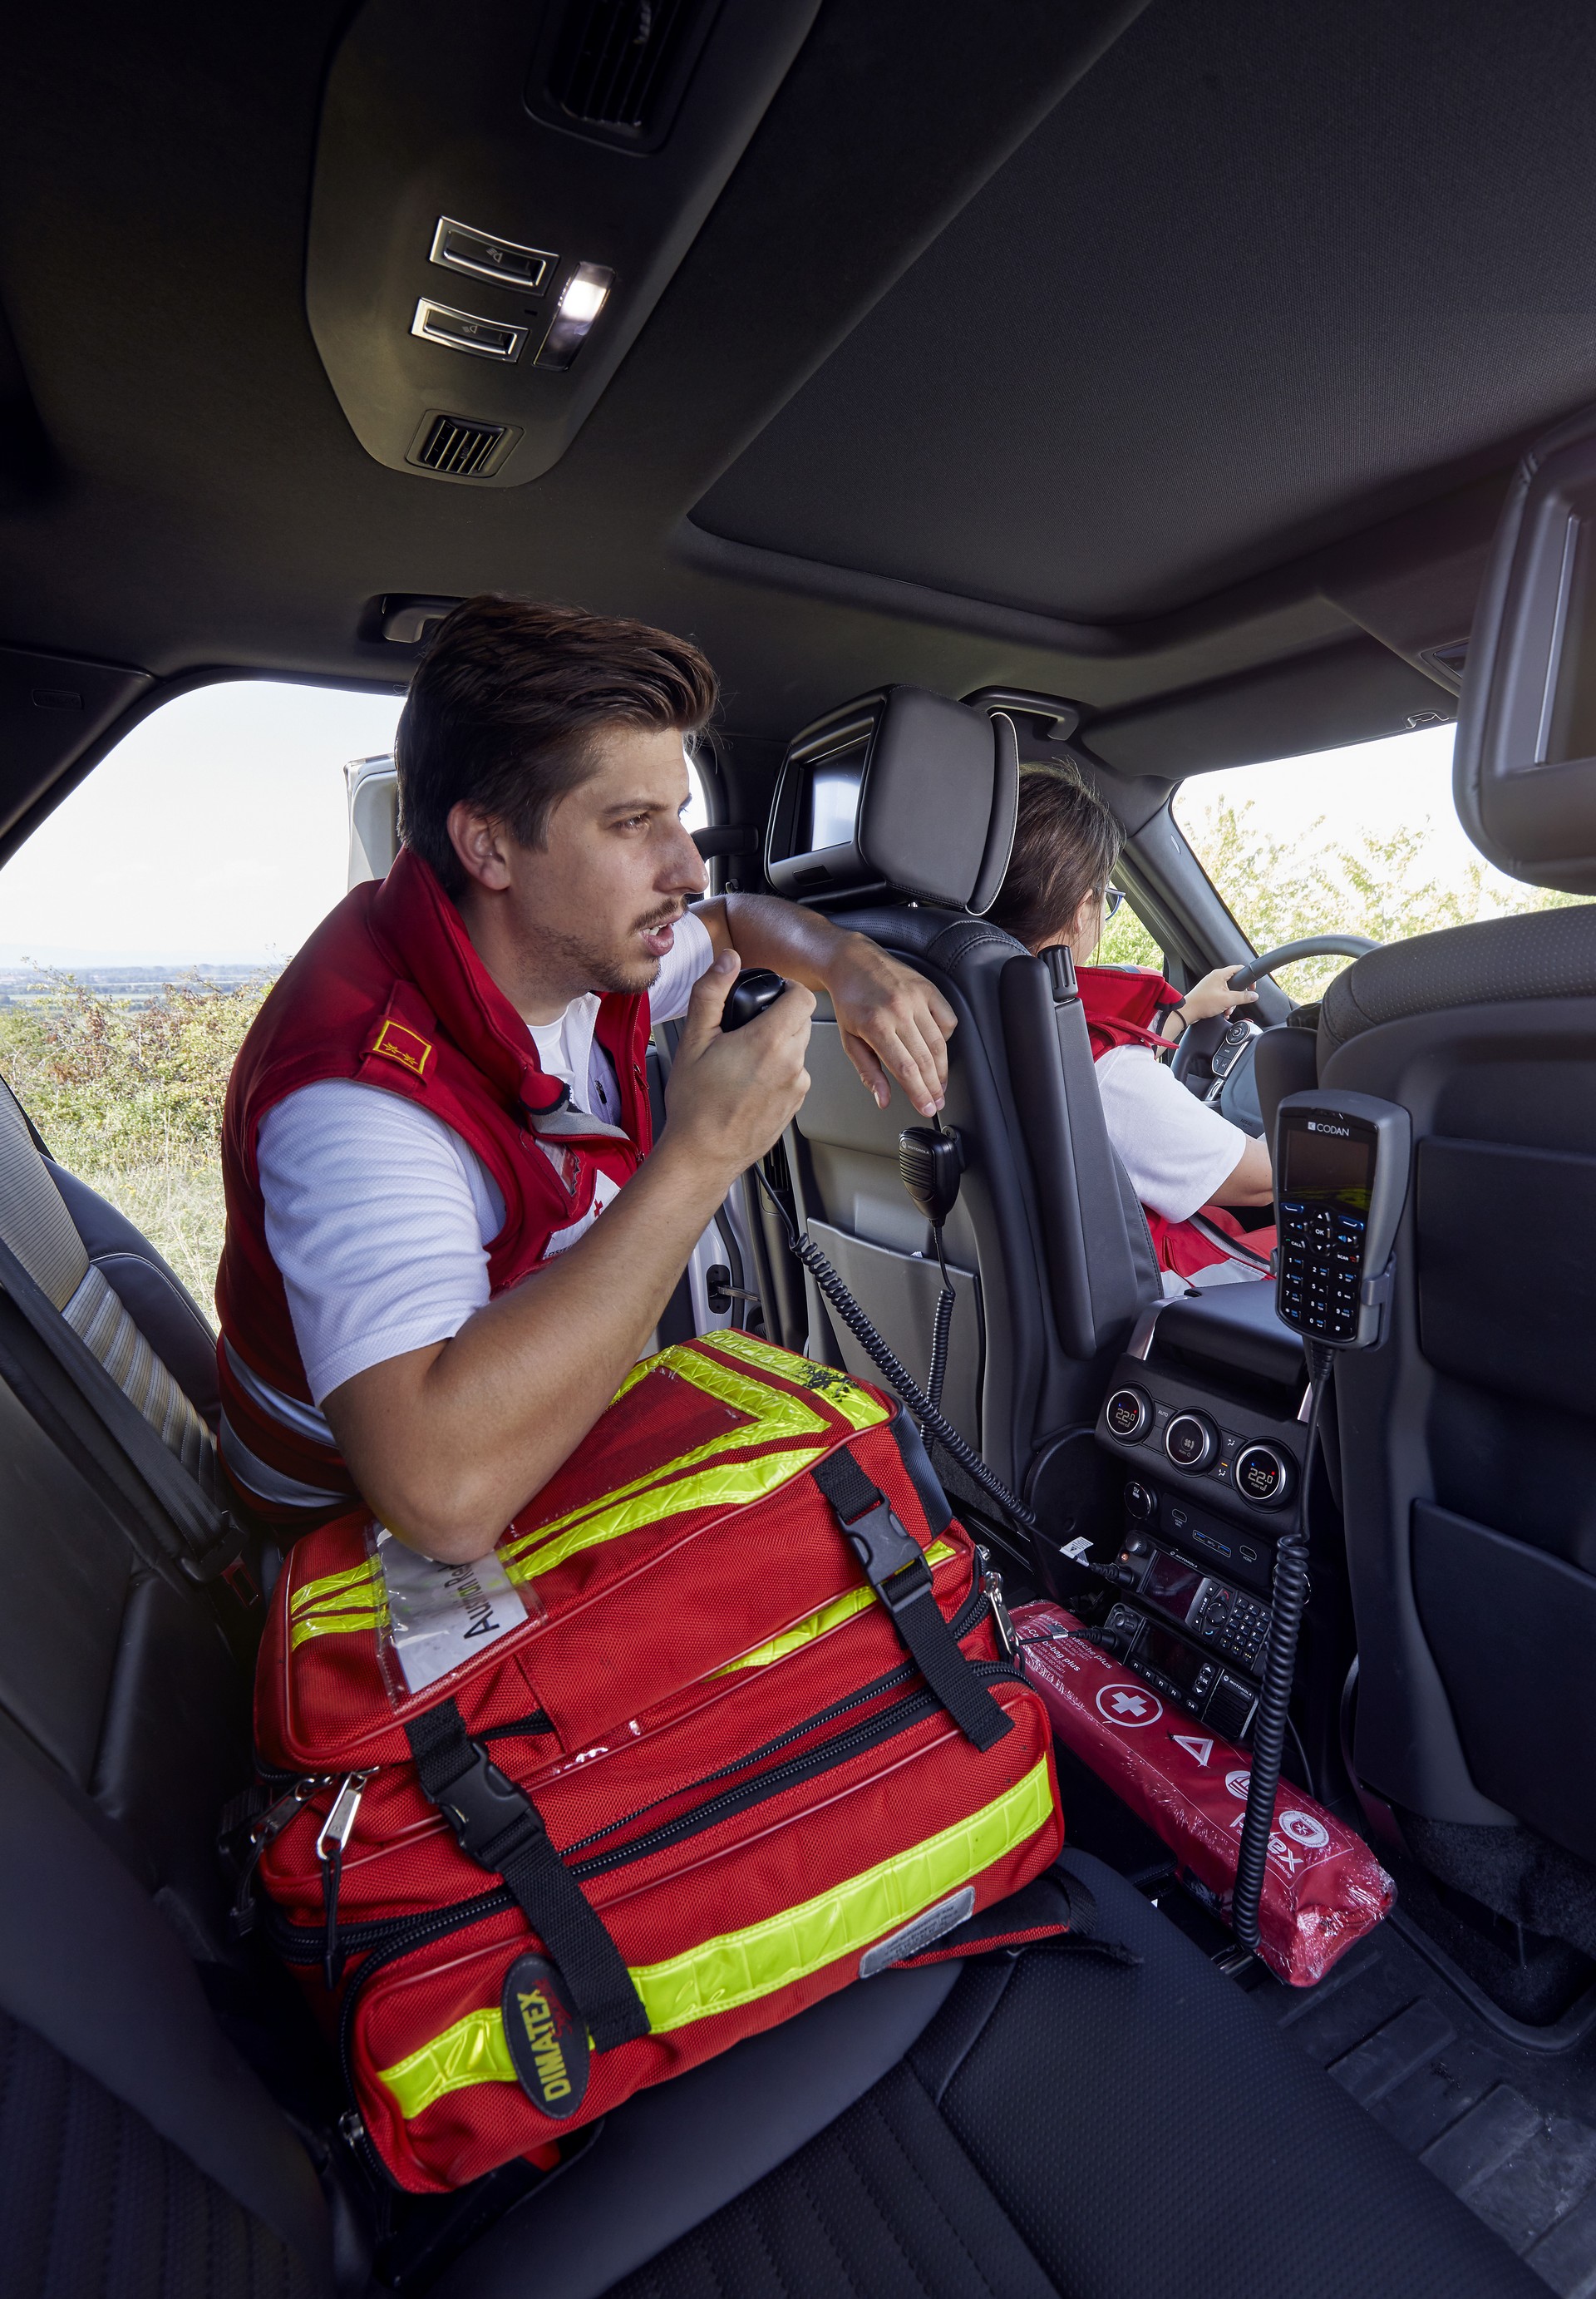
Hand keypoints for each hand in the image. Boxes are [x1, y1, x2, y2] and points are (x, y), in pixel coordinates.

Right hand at [663, 950, 814, 1180]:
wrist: (702, 1155)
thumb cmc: (695, 1106)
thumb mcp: (694, 1039)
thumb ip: (712, 993)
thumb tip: (727, 961)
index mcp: (770, 1042)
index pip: (803, 997)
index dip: (788, 989)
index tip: (772, 993)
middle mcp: (792, 1064)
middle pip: (802, 1021)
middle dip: (780, 1016)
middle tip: (748, 1026)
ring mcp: (797, 1088)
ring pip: (799, 1049)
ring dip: (778, 1045)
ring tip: (743, 1059)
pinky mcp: (795, 1107)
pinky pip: (794, 1076)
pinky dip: (778, 1072)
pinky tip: (749, 1083)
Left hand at [826, 933, 956, 1116]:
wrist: (853, 961)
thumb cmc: (849, 1002)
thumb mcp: (849, 1040)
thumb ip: (868, 1072)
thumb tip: (883, 1099)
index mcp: (876, 1025)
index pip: (905, 1069)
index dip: (919, 1093)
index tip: (926, 1108)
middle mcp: (899, 1010)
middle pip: (925, 1059)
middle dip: (934, 1087)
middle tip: (937, 1103)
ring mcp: (916, 998)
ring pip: (939, 1043)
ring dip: (942, 1069)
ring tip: (940, 1084)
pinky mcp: (928, 988)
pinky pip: (947, 1019)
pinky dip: (946, 1037)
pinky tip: (937, 1048)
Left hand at [1178, 965, 1260, 1028]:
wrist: (1188, 1011)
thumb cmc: (1203, 1003)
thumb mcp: (1227, 1000)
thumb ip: (1243, 997)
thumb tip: (1254, 995)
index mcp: (1220, 974)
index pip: (1239, 969)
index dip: (1248, 977)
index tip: (1252, 987)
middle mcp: (1215, 977)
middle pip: (1234, 983)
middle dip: (1237, 996)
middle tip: (1236, 1002)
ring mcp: (1211, 985)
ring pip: (1228, 992)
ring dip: (1230, 1003)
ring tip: (1227, 1010)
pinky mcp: (1209, 993)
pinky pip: (1221, 997)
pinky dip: (1224, 1005)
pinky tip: (1223, 1012)